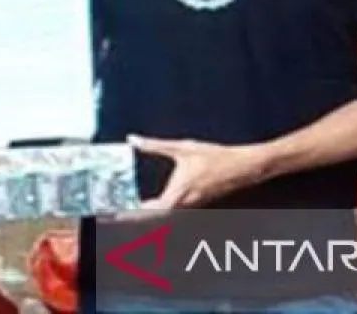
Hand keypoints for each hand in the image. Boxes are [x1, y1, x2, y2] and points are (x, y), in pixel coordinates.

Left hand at [129, 134, 265, 212]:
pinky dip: (156, 210)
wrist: (242, 167)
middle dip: (134, 217)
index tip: (116, 214)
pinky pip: (171, 211)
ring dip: (145, 215)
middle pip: (154, 218)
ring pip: (163, 216)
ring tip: (125, 209)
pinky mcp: (194, 203)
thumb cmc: (214, 157)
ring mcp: (190, 206)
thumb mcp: (181, 148)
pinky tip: (147, 204)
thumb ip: (154, 145)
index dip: (132, 215)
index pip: (151, 212)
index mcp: (178, 194)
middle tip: (115, 213)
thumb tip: (133, 139)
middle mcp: (184, 204)